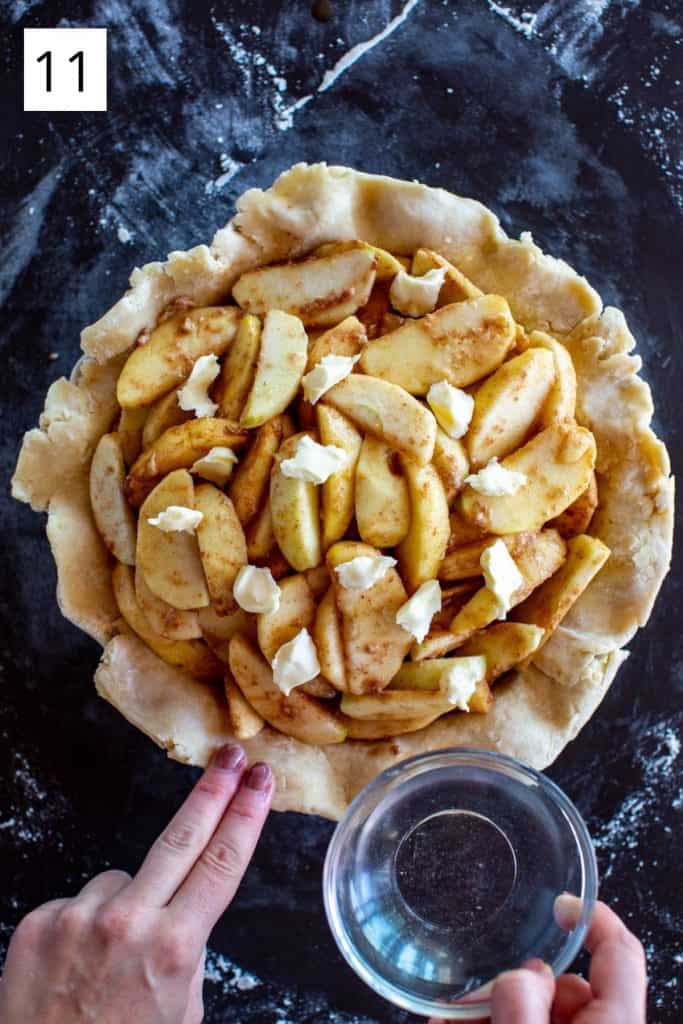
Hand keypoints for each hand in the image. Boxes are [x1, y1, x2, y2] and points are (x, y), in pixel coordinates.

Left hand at [0, 744, 272, 1023]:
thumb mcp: (182, 1009)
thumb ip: (185, 949)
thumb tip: (182, 905)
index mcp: (174, 947)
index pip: (222, 862)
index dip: (246, 814)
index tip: (260, 779)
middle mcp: (128, 923)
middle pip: (181, 836)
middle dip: (211, 790)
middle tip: (230, 755)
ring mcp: (80, 918)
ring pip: (119, 879)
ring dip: (124, 903)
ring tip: (108, 960)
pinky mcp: (40, 921)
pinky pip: (78, 901)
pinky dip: (84, 923)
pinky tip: (76, 964)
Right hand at [431, 896, 646, 1022]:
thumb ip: (524, 1007)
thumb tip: (520, 973)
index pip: (620, 953)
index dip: (592, 917)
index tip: (558, 901)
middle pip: (559, 984)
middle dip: (508, 979)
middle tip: (468, 991)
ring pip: (524, 1007)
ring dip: (480, 1003)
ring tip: (441, 1011)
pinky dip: (471, 1022)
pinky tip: (441, 1019)